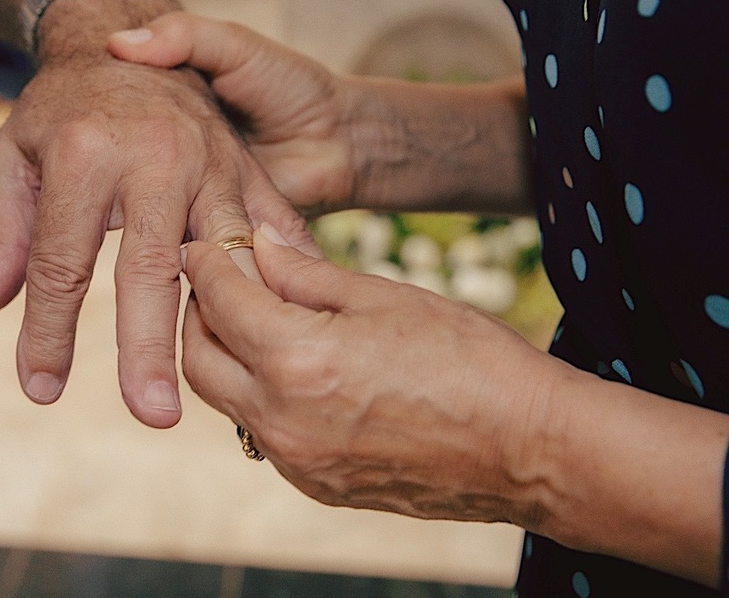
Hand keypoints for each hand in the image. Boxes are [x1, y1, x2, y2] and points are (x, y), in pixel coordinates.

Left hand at [0, 0, 316, 428]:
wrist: (118, 40)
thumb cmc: (58, 112)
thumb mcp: (10, 160)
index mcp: (82, 156)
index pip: (60, 265)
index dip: (48, 333)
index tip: (39, 390)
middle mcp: (151, 158)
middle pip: (148, 268)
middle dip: (148, 348)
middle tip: (152, 415)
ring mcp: (208, 161)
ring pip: (219, 254)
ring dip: (223, 322)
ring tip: (223, 385)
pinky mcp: (243, 165)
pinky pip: (271, 225)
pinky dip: (284, 272)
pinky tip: (294, 319)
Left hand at [180, 223, 560, 523]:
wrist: (530, 449)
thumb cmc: (469, 360)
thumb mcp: (384, 296)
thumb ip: (305, 273)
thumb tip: (257, 246)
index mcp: (297, 360)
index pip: (219, 300)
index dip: (205, 263)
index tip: (201, 243)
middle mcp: (281, 418)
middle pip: (199, 358)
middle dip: (197, 314)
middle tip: (219, 283)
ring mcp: (296, 461)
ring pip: (227, 400)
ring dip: (226, 357)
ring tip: (257, 322)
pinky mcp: (317, 485)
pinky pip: (263, 433)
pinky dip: (261, 396)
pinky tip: (296, 371)